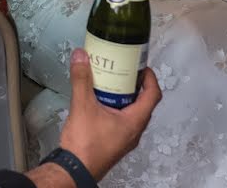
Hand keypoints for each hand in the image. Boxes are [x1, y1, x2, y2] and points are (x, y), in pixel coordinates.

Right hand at [58, 49, 161, 179]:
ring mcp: (124, 138)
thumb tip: (81, 56)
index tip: (141, 66)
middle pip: (143, 103)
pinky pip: (121, 120)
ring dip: (123, 96)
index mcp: (134, 122)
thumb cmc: (84, 143)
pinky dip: (115, 107)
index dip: (150, 78)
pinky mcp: (114, 142)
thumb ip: (82, 79)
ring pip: (130, 112)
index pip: (153, 95)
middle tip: (123, 71)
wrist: (74, 169)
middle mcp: (134, 131)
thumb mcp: (83, 106)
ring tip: (110, 82)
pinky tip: (98, 100)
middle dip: (134, 85)